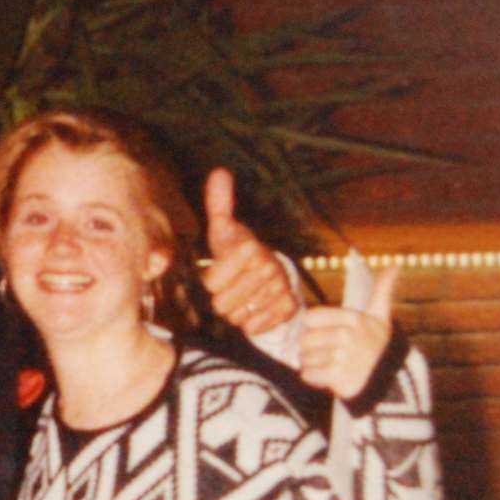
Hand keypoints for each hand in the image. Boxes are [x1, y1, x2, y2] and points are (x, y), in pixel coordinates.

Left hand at [197, 168, 299, 336]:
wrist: (273, 274)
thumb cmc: (239, 253)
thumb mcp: (224, 230)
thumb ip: (218, 204)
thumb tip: (219, 172)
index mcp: (249, 249)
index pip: (210, 283)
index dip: (211, 281)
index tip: (222, 272)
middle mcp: (268, 267)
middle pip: (222, 303)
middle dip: (223, 298)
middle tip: (233, 287)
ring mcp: (280, 288)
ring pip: (237, 317)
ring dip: (236, 311)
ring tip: (244, 296)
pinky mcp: (288, 306)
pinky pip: (256, 327)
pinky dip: (252, 323)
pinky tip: (256, 308)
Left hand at [298, 266, 398, 398]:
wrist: (389, 382)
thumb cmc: (378, 347)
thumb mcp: (381, 317)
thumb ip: (382, 291)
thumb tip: (394, 266)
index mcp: (353, 318)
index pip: (311, 318)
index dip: (313, 328)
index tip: (326, 334)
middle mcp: (347, 336)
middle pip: (305, 339)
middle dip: (312, 349)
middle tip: (329, 353)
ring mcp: (342, 357)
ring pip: (305, 358)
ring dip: (314, 365)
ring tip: (332, 365)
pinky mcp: (337, 377)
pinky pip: (308, 375)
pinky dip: (315, 379)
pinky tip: (329, 377)